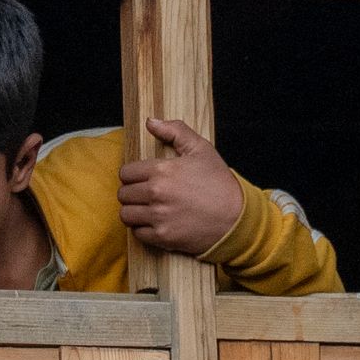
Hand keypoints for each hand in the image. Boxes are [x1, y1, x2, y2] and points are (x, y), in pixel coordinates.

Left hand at [116, 117, 249, 257]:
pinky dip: (143, 229)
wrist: (236, 218)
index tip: (142, 178)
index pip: (126, 173)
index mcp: (162, 171)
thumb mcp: (201, 149)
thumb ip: (175, 131)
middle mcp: (156, 194)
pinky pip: (137, 233)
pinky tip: (156, 222)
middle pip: (123, 194)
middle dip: (132, 193)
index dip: (132, 175)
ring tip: (148, 208)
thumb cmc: (219, 183)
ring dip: (134, 211)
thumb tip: (151, 122)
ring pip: (126, 214)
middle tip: (146, 194)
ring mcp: (158, 217)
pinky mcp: (162, 237)